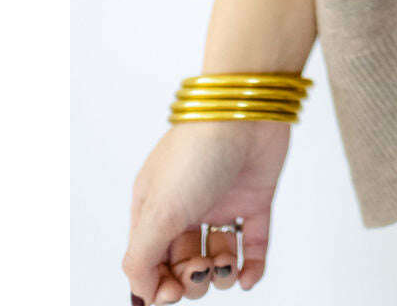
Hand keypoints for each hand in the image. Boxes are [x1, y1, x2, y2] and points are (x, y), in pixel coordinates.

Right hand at [123, 120, 290, 301]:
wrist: (246, 109)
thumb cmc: (198, 153)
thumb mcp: (158, 210)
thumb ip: (142, 258)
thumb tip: (145, 293)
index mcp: (155, 207)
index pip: (151, 261)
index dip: (160, 285)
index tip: (173, 294)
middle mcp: (187, 206)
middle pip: (185, 263)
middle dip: (193, 279)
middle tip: (202, 270)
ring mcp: (222, 201)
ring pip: (219, 257)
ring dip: (223, 273)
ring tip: (226, 263)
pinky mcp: (255, 197)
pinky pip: (254, 242)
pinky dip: (252, 266)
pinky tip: (247, 278)